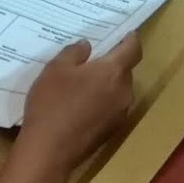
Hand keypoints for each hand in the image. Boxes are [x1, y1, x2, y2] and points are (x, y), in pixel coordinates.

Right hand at [0, 36, 142, 182]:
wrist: (50, 150)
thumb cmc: (52, 103)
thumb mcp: (56, 68)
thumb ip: (75, 52)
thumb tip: (87, 47)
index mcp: (114, 72)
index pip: (133, 49)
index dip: (131, 39)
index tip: (126, 32)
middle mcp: (124, 92)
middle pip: (125, 71)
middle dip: (112, 63)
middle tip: (92, 58)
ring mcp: (120, 113)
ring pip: (118, 90)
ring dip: (106, 84)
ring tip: (83, 82)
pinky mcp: (112, 130)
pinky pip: (111, 107)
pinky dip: (101, 101)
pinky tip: (80, 104)